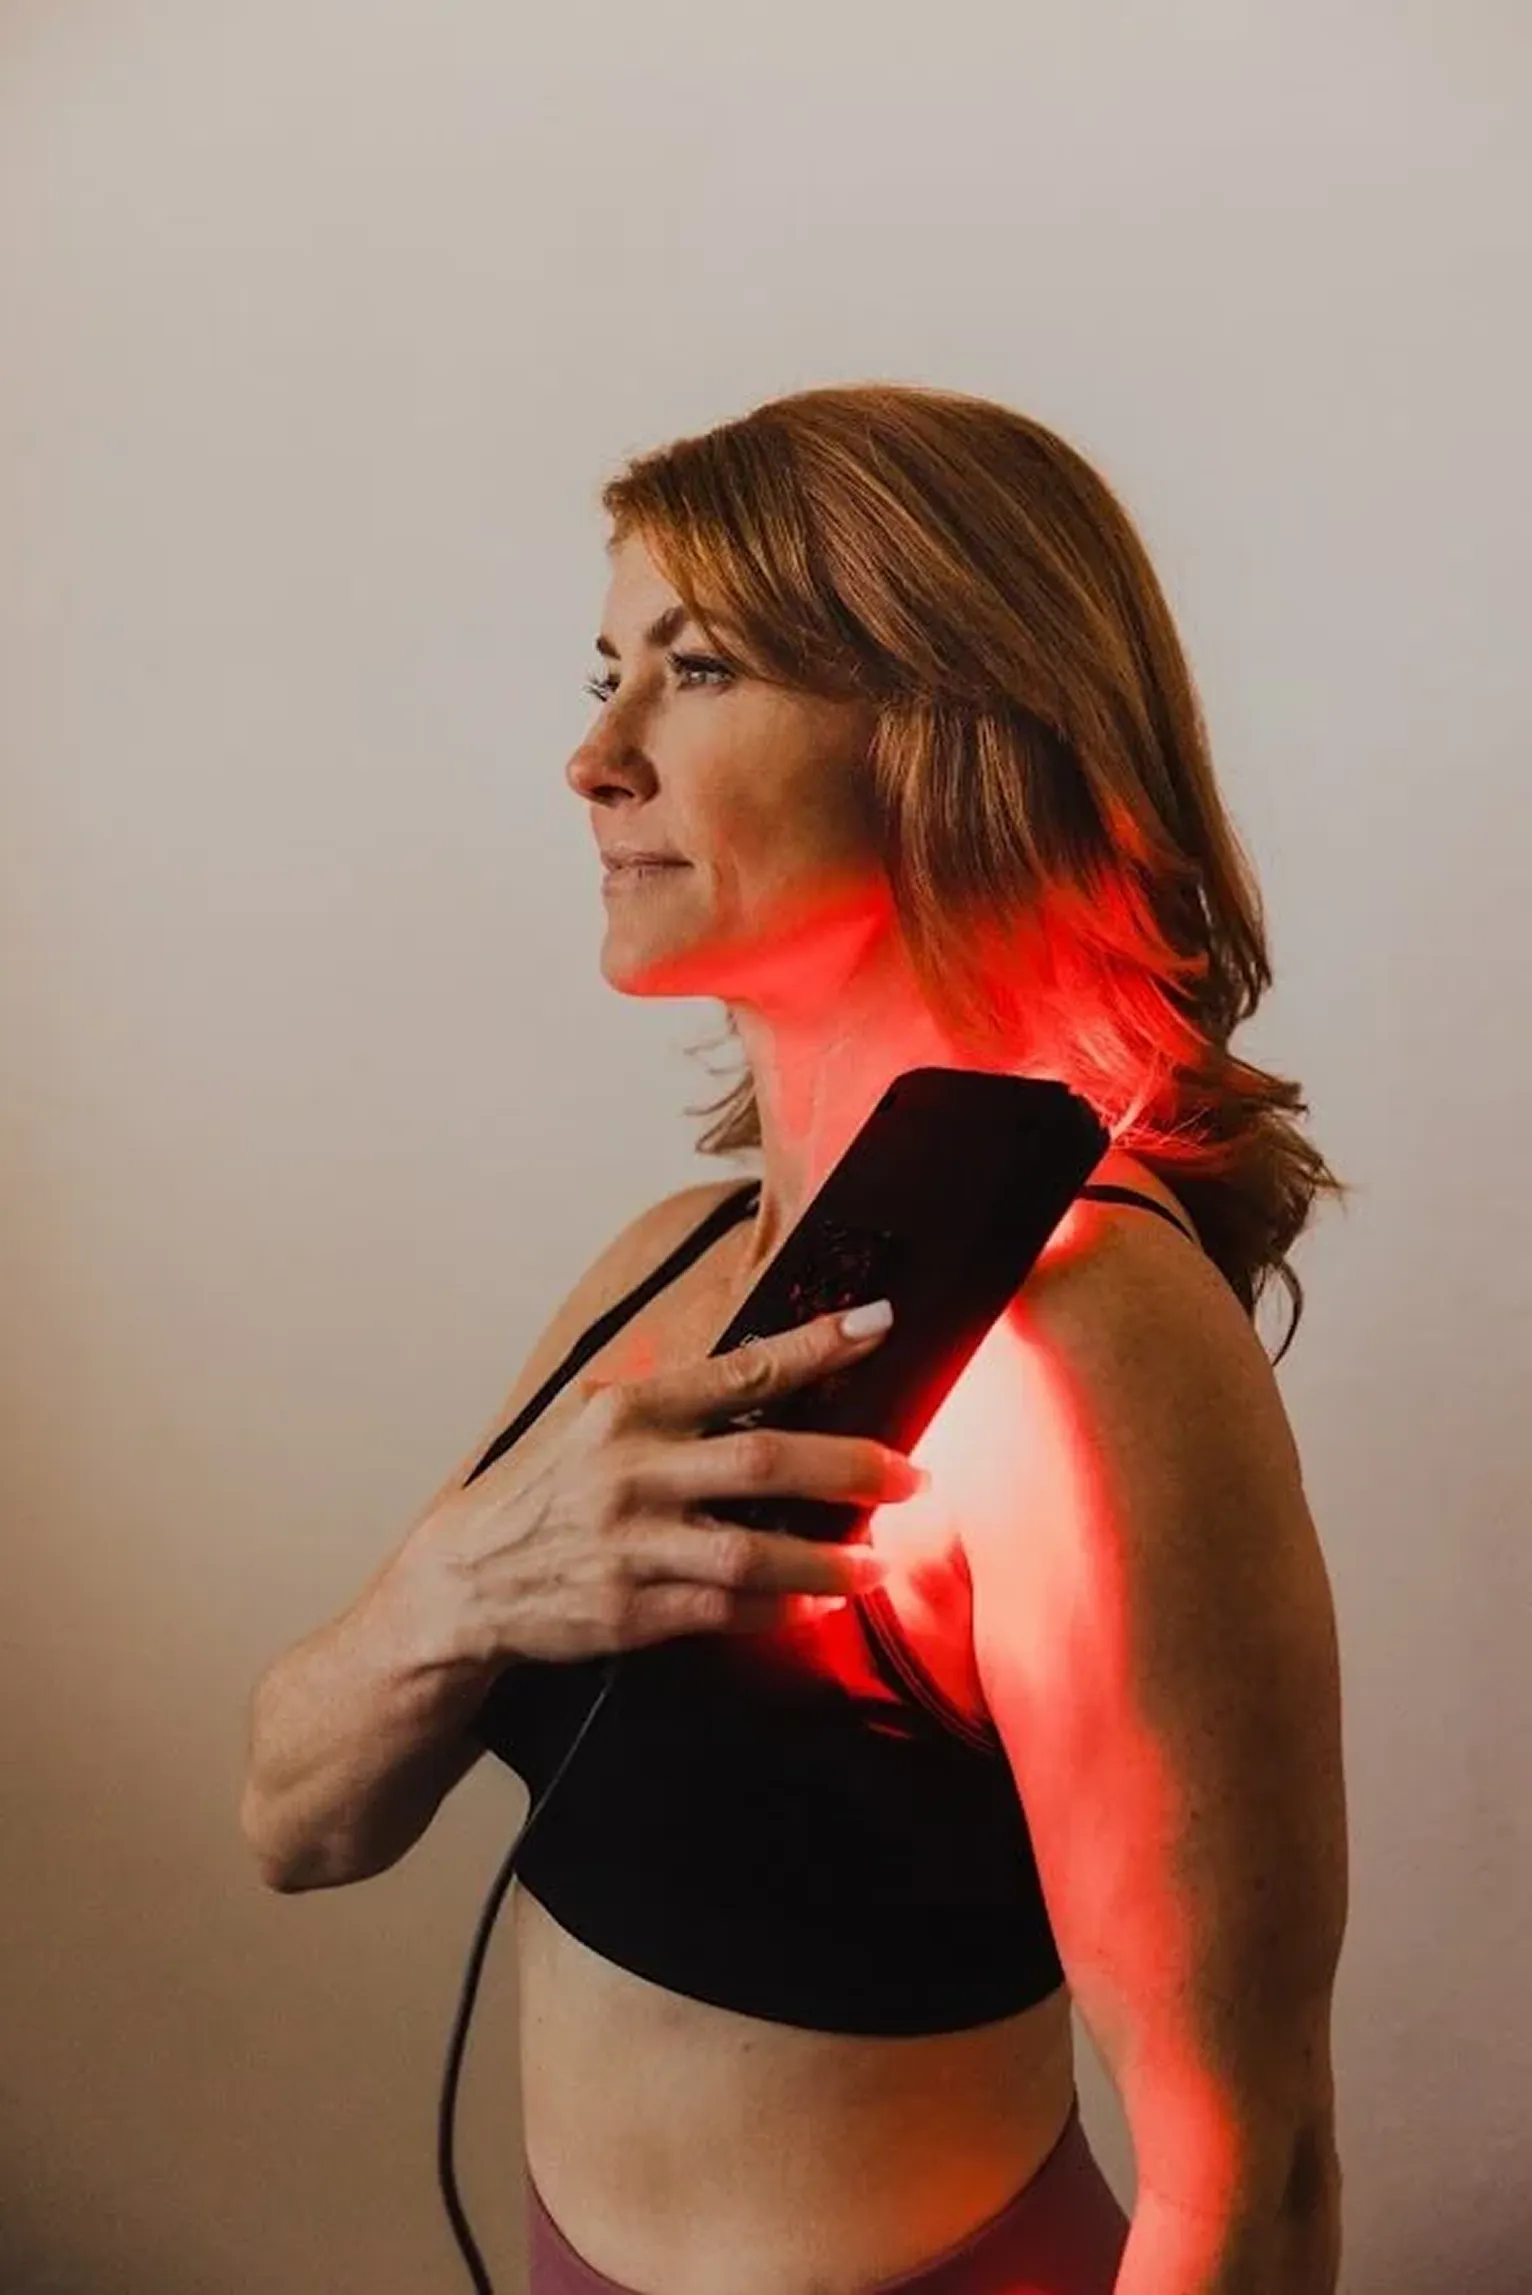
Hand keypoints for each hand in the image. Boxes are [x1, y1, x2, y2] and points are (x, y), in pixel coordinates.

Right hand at [403, 1303, 921, 1664]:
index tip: (876, 1327)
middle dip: (850, 1467)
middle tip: (911, 1475)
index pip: (741, 1370)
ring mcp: (631, 1546)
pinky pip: (724, 1612)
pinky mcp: (630, 1612)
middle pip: (763, 1463)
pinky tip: (813, 1603)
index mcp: (629, 1410)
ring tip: (875, 1560)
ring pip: (753, 1553)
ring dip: (828, 1559)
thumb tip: (768, 1374)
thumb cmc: (542, 1491)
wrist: (462, 1581)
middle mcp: (631, 1472)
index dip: (815, 1347)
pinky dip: (779, 1609)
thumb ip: (673, 1403)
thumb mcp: (590, 1420)